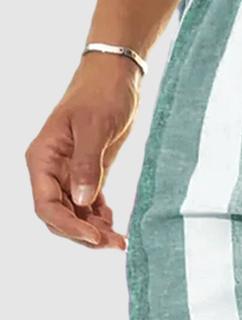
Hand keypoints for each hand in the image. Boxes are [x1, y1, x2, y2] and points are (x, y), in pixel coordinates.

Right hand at [25, 51, 142, 249]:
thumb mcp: (96, 127)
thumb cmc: (102, 94)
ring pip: (73, 213)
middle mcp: (51, 169)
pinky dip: (99, 217)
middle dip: (83, 234)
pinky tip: (114, 222)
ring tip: (119, 239)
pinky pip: (87, 203)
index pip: (45, 204)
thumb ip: (88, 164)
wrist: (115, 76)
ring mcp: (68, 172)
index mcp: (43, 158)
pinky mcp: (87, 171)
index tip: (95, 236)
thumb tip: (81, 200)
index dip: (68, 226)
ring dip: (93, 229)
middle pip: (58, 215)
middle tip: (115, 243)